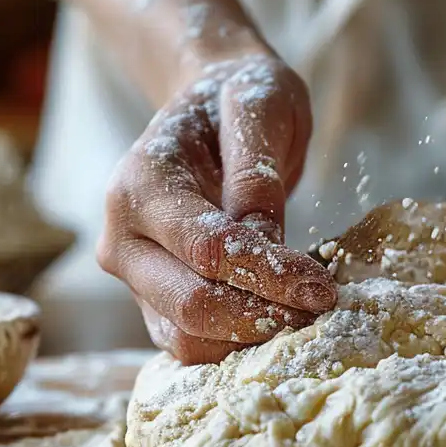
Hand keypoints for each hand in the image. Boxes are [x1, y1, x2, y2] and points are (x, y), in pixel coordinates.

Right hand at [98, 50, 336, 363]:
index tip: (323, 288)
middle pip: (191, 306)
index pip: (207, 250)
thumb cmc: (235, 101)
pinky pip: (191, 344)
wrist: (208, 113)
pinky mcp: (154, 302)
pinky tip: (281, 323)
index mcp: (140, 185)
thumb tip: (264, 242)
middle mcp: (123, 238)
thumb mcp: (257, 106)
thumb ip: (255, 171)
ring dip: (249, 340)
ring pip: (187, 339)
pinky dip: (237, 345)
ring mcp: (135, 277)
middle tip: (321, 311)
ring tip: (305, 318)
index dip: (269, 276)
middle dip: (262, 317)